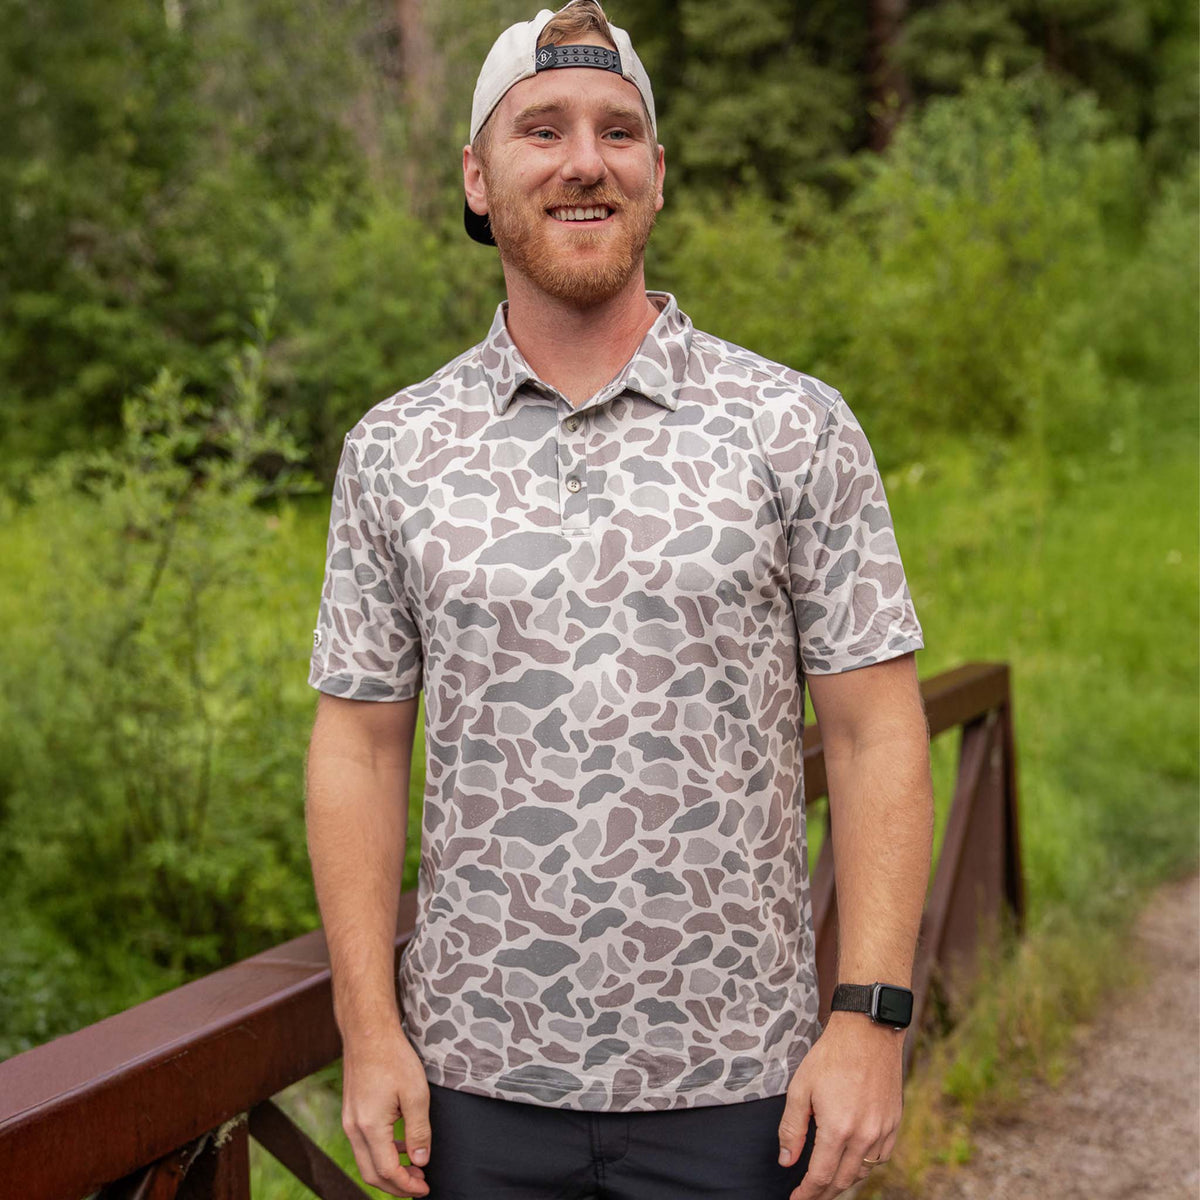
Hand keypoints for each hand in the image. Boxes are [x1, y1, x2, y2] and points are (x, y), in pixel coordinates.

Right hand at [341, 1027, 431, 1197]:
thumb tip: (421, 1161)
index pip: (387, 1171)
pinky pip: (363, 1145)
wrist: (368, 1032)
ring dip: (389, 1170)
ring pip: (366, 1161)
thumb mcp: (416, 1094)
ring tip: (414, 1168)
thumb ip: (419, 1131)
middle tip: (420, 1184)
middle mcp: (353, 1128)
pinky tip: (400, 1146)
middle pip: (372, 1174)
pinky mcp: (350, 1112)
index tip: (425, 1189)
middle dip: (396, 1185)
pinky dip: (381, 1154)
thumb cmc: (393, 1058)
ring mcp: (349, 1120)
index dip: (407, 1185)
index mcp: (369, 1127)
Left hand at [777, 1012, 904, 1199]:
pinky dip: (864, 1165)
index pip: (821, 1176)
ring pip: (862, 1171)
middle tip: (809, 1195)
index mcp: (838, 1129)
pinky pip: (880, 1157)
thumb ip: (792, 1129)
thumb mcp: (800, 1088)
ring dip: (844, 1181)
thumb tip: (786, 1161)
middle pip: (843, 1180)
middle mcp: (864, 1135)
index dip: (807, 1193)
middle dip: (824, 1192)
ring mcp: (883, 1130)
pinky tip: (852, 1161)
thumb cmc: (830, 1056)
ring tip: (827, 1182)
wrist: (867, 1032)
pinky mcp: (894, 1123)